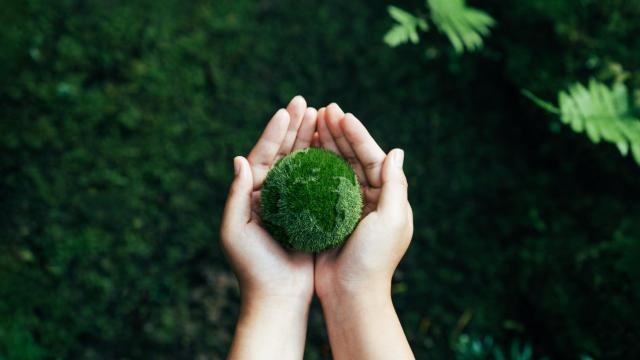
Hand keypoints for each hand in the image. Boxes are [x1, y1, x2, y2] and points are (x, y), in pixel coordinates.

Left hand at [221, 96, 317, 359]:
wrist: (278, 298)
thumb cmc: (253, 267)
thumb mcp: (235, 231)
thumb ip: (236, 195)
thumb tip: (239, 158)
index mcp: (251, 195)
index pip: (262, 155)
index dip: (274, 132)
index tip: (287, 110)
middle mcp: (271, 195)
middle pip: (283, 154)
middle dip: (294, 128)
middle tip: (307, 104)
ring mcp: (292, 203)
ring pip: (302, 164)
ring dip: (310, 140)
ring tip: (322, 117)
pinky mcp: (310, 214)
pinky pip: (318, 183)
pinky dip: (325, 164)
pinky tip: (335, 148)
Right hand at [314, 103, 413, 359]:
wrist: (351, 295)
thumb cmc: (374, 260)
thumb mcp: (391, 220)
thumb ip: (395, 184)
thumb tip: (397, 150)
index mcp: (387, 197)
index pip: (373, 157)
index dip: (357, 135)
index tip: (341, 114)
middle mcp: (368, 198)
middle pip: (353, 158)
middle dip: (339, 134)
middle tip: (323, 109)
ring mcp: (347, 207)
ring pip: (335, 168)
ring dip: (325, 145)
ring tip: (311, 122)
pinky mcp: (327, 217)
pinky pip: (319, 185)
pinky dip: (311, 167)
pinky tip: (299, 151)